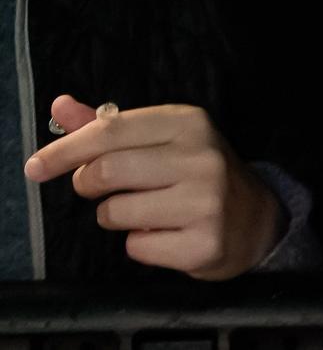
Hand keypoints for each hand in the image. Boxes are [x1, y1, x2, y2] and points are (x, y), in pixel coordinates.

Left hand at [24, 96, 283, 279]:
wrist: (255, 219)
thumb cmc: (197, 174)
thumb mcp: (162, 140)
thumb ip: (110, 126)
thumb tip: (59, 105)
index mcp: (189, 122)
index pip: (111, 129)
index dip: (65, 149)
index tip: (36, 166)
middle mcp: (202, 156)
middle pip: (105, 171)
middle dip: (88, 184)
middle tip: (102, 189)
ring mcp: (206, 201)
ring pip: (115, 213)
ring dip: (114, 217)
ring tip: (144, 211)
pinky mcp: (203, 242)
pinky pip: (136, 247)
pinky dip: (139, 244)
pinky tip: (165, 235)